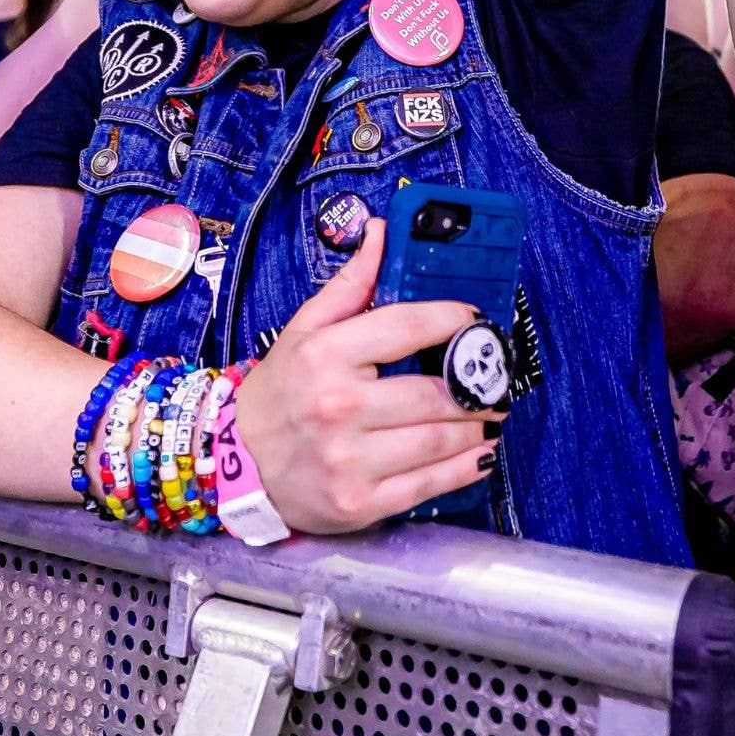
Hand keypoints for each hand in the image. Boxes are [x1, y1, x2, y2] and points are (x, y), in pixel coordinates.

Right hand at [233, 219, 499, 533]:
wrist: (238, 467)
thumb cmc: (281, 392)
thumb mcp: (305, 330)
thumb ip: (350, 284)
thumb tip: (381, 232)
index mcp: (325, 355)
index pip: (408, 326)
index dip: (453, 320)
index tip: (476, 321)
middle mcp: (337, 407)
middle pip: (434, 392)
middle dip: (477, 386)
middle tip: (496, 379)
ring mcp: (349, 460)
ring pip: (439, 440)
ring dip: (478, 426)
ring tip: (489, 414)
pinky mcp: (360, 503)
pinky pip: (429, 484)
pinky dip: (466, 467)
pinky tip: (480, 453)